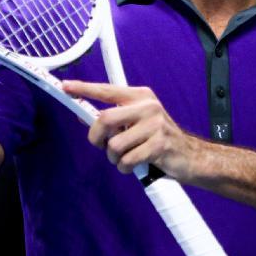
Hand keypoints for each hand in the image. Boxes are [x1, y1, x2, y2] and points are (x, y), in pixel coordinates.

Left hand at [61, 80, 200, 180]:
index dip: (84, 89)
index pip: (107, 90)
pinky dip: (125, 168)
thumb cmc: (158, 139)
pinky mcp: (159, 145)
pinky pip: (127, 160)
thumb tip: (82, 115)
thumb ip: (114, 118)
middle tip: (101, 146)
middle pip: (105, 119)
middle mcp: (148, 106)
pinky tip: (135, 165)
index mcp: (140, 96)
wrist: (189, 156)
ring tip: (126, 157)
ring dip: (114, 157)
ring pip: (114, 144)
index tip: (65, 87)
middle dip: (96, 138)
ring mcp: (155, 125)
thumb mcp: (137, 121)